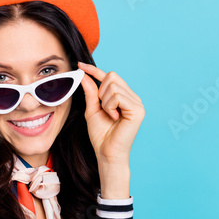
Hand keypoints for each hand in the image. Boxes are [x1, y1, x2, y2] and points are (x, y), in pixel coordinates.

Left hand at [78, 62, 144, 197]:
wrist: (106, 152)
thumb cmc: (101, 134)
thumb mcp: (92, 109)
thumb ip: (90, 91)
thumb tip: (83, 74)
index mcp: (123, 96)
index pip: (109, 76)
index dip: (94, 70)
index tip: (80, 65)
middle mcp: (132, 97)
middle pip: (112, 76)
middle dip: (101, 91)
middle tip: (103, 108)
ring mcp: (137, 103)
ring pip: (113, 86)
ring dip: (105, 102)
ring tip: (110, 115)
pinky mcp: (138, 110)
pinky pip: (118, 96)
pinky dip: (110, 106)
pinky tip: (114, 117)